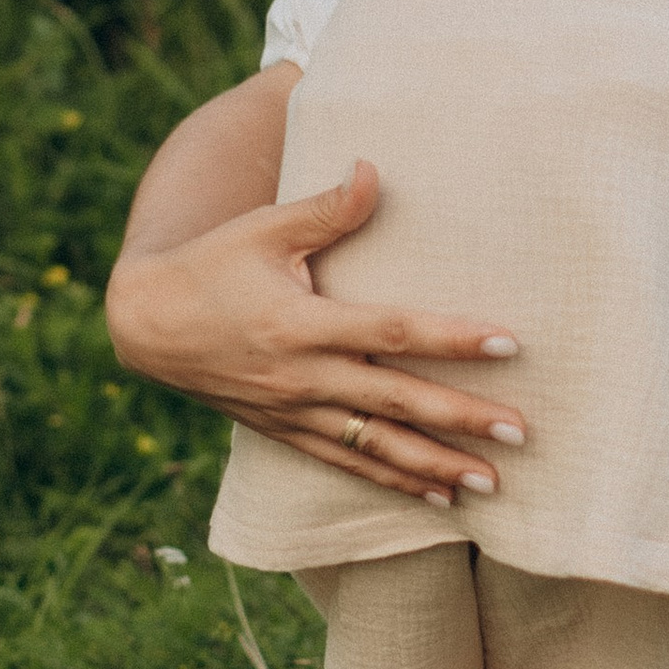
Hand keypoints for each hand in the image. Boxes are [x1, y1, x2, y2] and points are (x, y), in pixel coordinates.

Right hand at [105, 160, 527, 503]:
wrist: (145, 324)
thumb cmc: (212, 264)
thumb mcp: (263, 228)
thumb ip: (325, 207)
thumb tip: (374, 169)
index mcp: (301, 324)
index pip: (392, 331)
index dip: (452, 338)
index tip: (509, 343)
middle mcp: (302, 376)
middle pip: (396, 400)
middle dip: (461, 419)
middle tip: (522, 431)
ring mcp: (295, 412)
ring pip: (377, 447)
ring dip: (437, 467)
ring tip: (493, 483)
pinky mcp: (286, 432)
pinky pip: (348, 463)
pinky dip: (394, 482)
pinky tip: (439, 499)